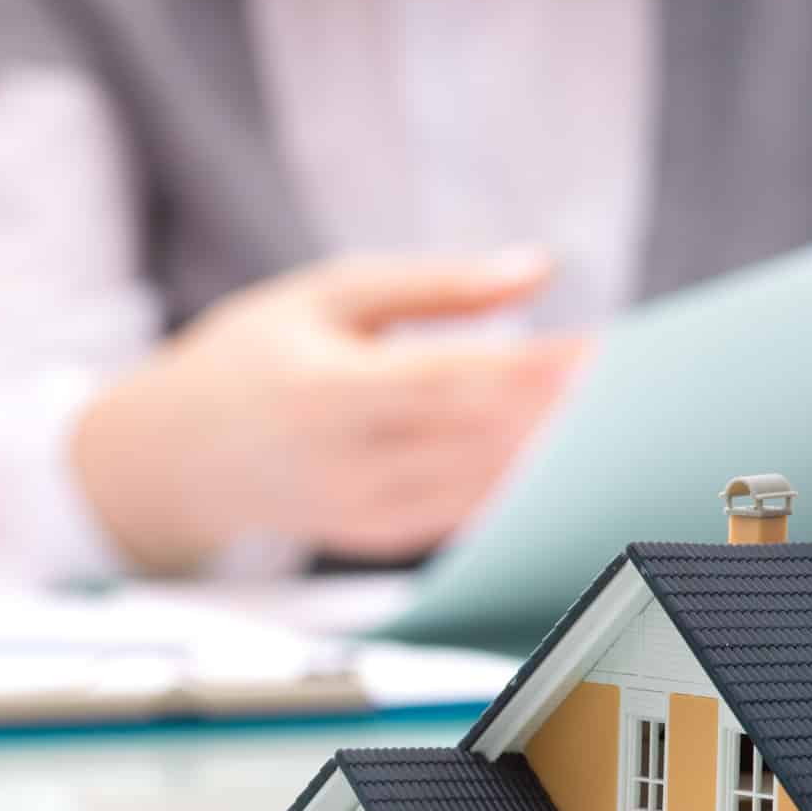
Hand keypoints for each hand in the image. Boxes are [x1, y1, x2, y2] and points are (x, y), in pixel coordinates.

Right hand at [71, 250, 588, 569]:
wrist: (172, 458)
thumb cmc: (252, 357)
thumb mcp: (326, 293)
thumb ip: (435, 284)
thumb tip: (537, 270)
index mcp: (325, 391)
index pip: (449, 382)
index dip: (532, 371)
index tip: (603, 349)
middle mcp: (343, 464)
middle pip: (479, 442)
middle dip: (563, 413)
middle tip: (639, 382)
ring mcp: (361, 513)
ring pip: (483, 487)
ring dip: (556, 454)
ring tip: (619, 414)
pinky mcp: (377, 540)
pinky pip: (466, 514)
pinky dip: (521, 483)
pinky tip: (566, 452)